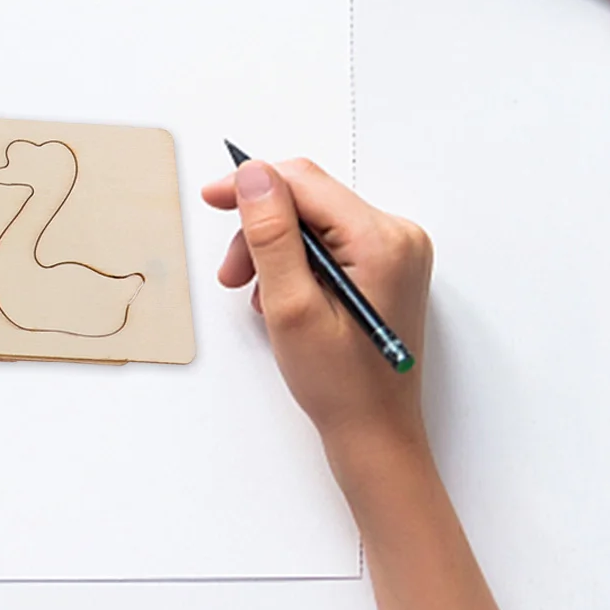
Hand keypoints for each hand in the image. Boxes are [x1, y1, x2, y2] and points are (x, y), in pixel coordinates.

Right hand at [202, 158, 432, 477]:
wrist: (376, 434)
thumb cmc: (340, 385)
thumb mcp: (291, 306)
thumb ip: (272, 235)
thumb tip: (254, 175)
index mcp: (381, 239)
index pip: (304, 182)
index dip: (251, 184)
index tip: (212, 198)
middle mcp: (397, 235)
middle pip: (309, 200)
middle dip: (261, 229)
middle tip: (231, 273)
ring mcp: (395, 251)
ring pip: (314, 221)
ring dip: (274, 248)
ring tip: (255, 294)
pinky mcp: (386, 265)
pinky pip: (329, 240)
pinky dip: (296, 261)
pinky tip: (281, 296)